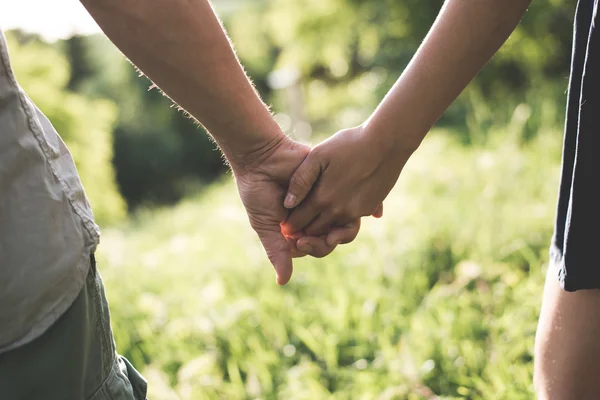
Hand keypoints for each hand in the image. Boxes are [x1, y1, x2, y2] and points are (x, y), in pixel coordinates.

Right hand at [231, 135, 359, 284]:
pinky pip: (346, 200)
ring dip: (336, 228)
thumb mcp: (265, 224)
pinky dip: (348, 208)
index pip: (314, 249)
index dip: (313, 249)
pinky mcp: (331, 185)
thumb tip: (283, 283)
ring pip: (341, 223)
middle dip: (323, 242)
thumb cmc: (257, 192)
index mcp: (296, 230)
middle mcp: (312, 219)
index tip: (299, 242)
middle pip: (330, 240)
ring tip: (327, 226)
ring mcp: (323, 202)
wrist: (261, 158)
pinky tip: (344, 210)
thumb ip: (277, 251)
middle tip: (308, 236)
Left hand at [282, 125, 411, 241]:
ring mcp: (356, 212)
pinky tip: (334, 215)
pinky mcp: (369, 209)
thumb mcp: (318, 155)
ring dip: (321, 232)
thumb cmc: (349, 144)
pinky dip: (340, 224)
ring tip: (313, 227)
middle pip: (314, 232)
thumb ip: (300, 180)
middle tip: (294, 234)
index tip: (282, 227)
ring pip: (332, 232)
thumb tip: (288, 204)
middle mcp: (339, 211)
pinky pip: (350, 224)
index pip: (298, 222)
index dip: (288, 226)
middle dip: (303, 234)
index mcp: (322, 199)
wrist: (386, 142)